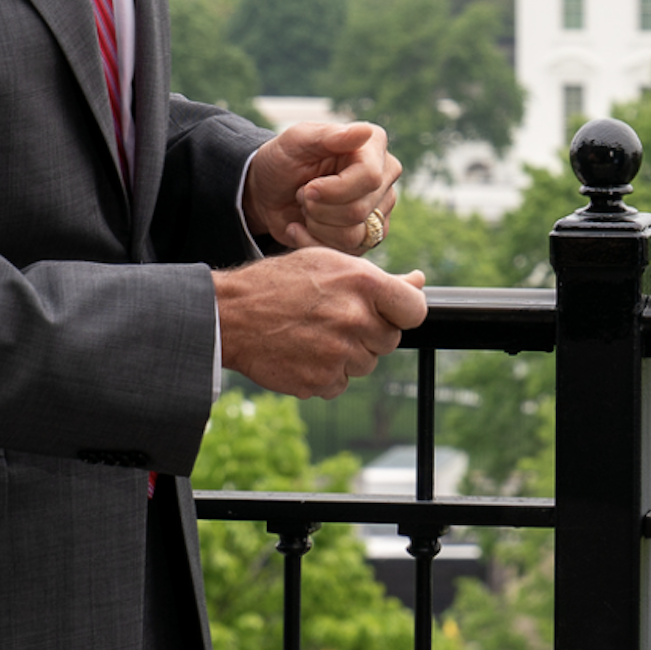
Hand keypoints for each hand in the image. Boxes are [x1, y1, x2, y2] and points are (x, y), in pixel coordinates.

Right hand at [212, 248, 428, 399]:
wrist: (232, 315)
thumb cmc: (282, 283)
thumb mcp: (330, 264)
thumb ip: (379, 278)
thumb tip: (418, 282)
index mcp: (363, 283)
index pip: (415, 310)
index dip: (403, 313)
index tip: (390, 313)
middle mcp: (355, 319)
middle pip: (389, 340)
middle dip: (369, 333)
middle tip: (336, 320)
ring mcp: (338, 354)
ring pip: (366, 364)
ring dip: (348, 355)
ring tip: (315, 334)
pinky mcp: (320, 381)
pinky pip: (340, 384)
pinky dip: (326, 374)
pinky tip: (304, 353)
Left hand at [244, 119, 400, 254]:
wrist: (269, 192)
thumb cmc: (283, 160)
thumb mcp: (296, 141)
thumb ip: (329, 136)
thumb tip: (366, 131)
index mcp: (373, 146)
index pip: (369, 177)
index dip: (333, 190)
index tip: (307, 188)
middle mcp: (385, 176)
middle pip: (358, 210)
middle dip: (318, 209)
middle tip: (302, 194)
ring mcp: (380, 208)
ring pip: (353, 236)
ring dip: (315, 226)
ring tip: (305, 209)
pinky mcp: (370, 235)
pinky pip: (347, 253)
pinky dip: (314, 243)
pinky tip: (302, 227)